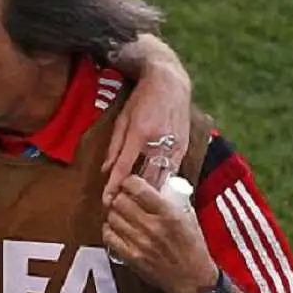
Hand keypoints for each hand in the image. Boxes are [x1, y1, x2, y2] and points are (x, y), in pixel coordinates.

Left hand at [102, 63, 190, 203]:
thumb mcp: (122, 119)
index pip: (125, 166)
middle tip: (121, 210)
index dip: (114, 185)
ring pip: (163, 177)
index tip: (107, 200)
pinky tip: (158, 195)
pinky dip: (165, 183)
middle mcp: (159, 140)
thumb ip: (115, 147)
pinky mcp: (185, 146)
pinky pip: (175, 170)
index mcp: (140, 133)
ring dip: (150, 194)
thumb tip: (106, 170)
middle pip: (146, 177)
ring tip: (137, 207)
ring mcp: (175, 144)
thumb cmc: (141, 100)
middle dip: (133, 195)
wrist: (170, 83)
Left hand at [103, 175, 217, 292]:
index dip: (128, 182)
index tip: (129, 183)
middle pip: (119, 201)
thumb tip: (153, 183)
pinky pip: (109, 236)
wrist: (194, 280)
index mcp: (168, 214)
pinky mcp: (131, 257)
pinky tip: (116, 228)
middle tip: (123, 198)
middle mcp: (152, 227)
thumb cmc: (193, 248)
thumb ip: (171, 200)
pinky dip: (109, 229)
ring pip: (112, 217)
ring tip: (120, 214)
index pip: (137, 188)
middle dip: (119, 197)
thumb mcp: (188, 218)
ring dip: (113, 213)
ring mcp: (139, 243)